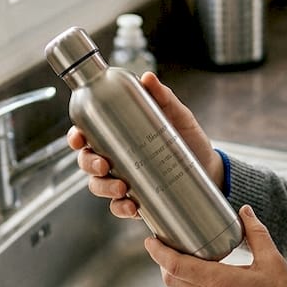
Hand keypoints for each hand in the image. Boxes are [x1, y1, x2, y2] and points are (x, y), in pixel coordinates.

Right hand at [65, 72, 222, 218]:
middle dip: (89, 163)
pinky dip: (121, 208)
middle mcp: (115, 158)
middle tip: (104, 164)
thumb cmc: (187, 138)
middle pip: (87, 161)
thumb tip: (148, 78)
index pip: (87, 134)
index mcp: (118, 135)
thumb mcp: (177, 115)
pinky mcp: (137, 199)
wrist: (210, 168)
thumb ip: (162, 97)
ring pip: (98, 185)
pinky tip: (132, 206)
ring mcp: (124, 179)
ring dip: (104, 187)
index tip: (78, 138)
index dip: (76, 137)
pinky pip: (119, 207)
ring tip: (122, 187)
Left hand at [144, 205, 286, 286]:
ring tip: (185, 261)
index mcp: (219, 283)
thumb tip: (245, 212)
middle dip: (163, 262)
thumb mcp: (274, 263)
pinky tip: (204, 282)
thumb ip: (256, 234)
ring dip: (177, 277)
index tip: (150, 240)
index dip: (158, 252)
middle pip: (171, 280)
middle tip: (165, 246)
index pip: (175, 266)